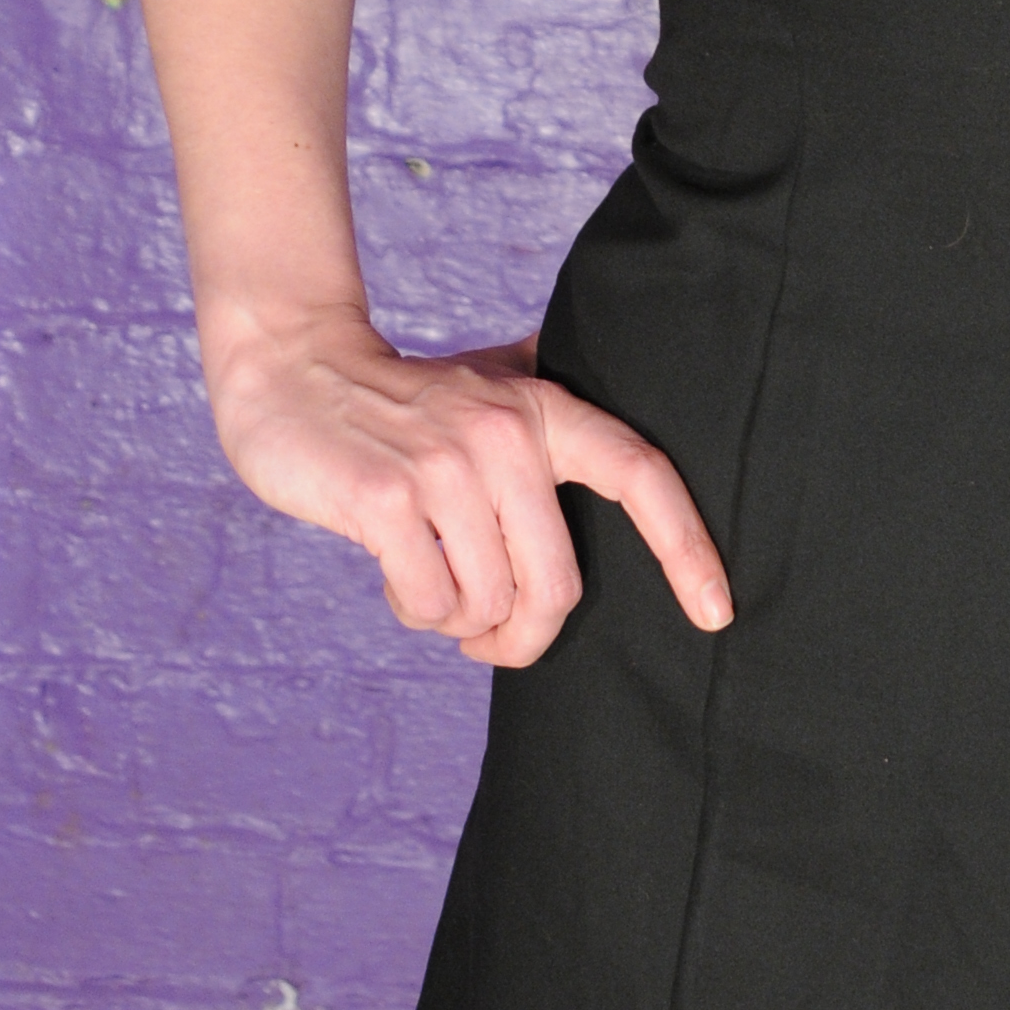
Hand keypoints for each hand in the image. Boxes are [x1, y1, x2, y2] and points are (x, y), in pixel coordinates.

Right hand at [208, 309, 731, 668]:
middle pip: (557, 586)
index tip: (716, 614)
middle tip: (491, 641)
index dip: (686, 549)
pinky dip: (418, 613)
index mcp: (542, 409)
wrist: (292, 368)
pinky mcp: (385, 499)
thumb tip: (624, 394)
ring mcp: (444, 465)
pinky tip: (398, 579)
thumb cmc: (400, 396)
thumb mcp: (487, 381)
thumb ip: (547, 394)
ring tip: (434, 585)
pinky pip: (430, 604)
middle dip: (524, 636)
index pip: (640, 475)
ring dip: (458, 621)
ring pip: (488, 604)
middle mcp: (504, 433)